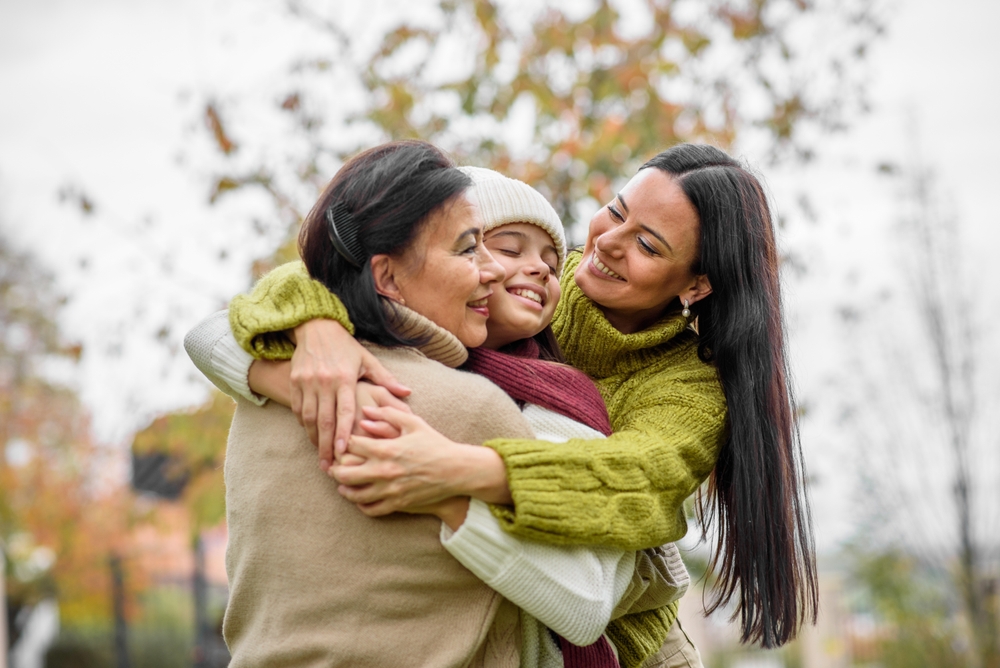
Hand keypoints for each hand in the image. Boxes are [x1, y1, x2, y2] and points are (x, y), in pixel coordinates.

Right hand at [289, 319, 409, 469]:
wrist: (315, 327)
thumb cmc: (345, 346)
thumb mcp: (367, 359)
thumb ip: (385, 379)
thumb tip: (407, 393)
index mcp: (345, 378)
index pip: (345, 411)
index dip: (345, 433)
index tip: (345, 452)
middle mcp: (325, 381)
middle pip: (324, 420)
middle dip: (326, 446)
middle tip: (330, 466)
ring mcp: (307, 382)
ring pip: (308, 417)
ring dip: (314, 439)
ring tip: (321, 457)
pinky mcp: (295, 381)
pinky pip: (297, 409)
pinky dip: (303, 425)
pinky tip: (311, 436)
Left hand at [330, 406, 500, 516]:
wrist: (455, 470)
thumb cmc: (434, 443)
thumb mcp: (413, 423)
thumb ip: (388, 414)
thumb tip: (366, 410)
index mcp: (385, 449)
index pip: (351, 446)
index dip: (342, 443)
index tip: (342, 443)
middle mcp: (384, 471)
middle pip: (345, 474)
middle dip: (335, 470)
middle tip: (332, 467)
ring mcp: (390, 490)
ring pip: (355, 495)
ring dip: (345, 490)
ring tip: (342, 485)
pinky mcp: (398, 504)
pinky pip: (371, 509)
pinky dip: (362, 505)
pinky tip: (361, 499)